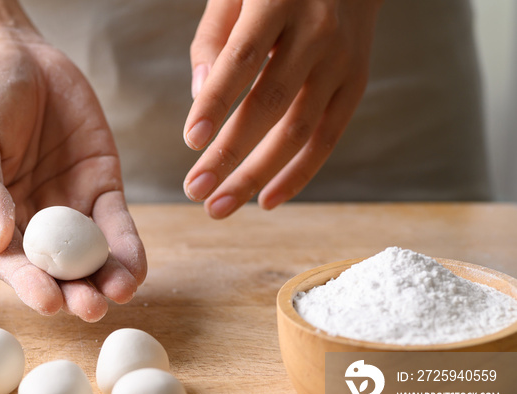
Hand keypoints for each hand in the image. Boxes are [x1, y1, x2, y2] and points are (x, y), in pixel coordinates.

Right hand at [0, 30, 146, 321]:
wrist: (22, 59)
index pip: (12, 263)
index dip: (30, 285)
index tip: (48, 302)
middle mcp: (33, 224)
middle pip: (56, 270)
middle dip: (75, 292)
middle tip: (92, 307)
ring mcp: (71, 209)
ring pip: (91, 255)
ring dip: (107, 277)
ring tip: (122, 291)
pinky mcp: (102, 190)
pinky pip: (117, 226)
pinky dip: (128, 248)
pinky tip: (136, 268)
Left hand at [183, 0, 382, 217]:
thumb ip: (214, 35)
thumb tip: (200, 94)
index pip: (243, 58)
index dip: (217, 103)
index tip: (191, 142)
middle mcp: (318, 31)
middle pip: (270, 104)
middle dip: (229, 153)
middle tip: (194, 190)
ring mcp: (343, 61)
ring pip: (299, 131)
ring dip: (257, 175)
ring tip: (219, 206)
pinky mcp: (356, 84)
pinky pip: (328, 138)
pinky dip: (298, 174)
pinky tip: (267, 200)